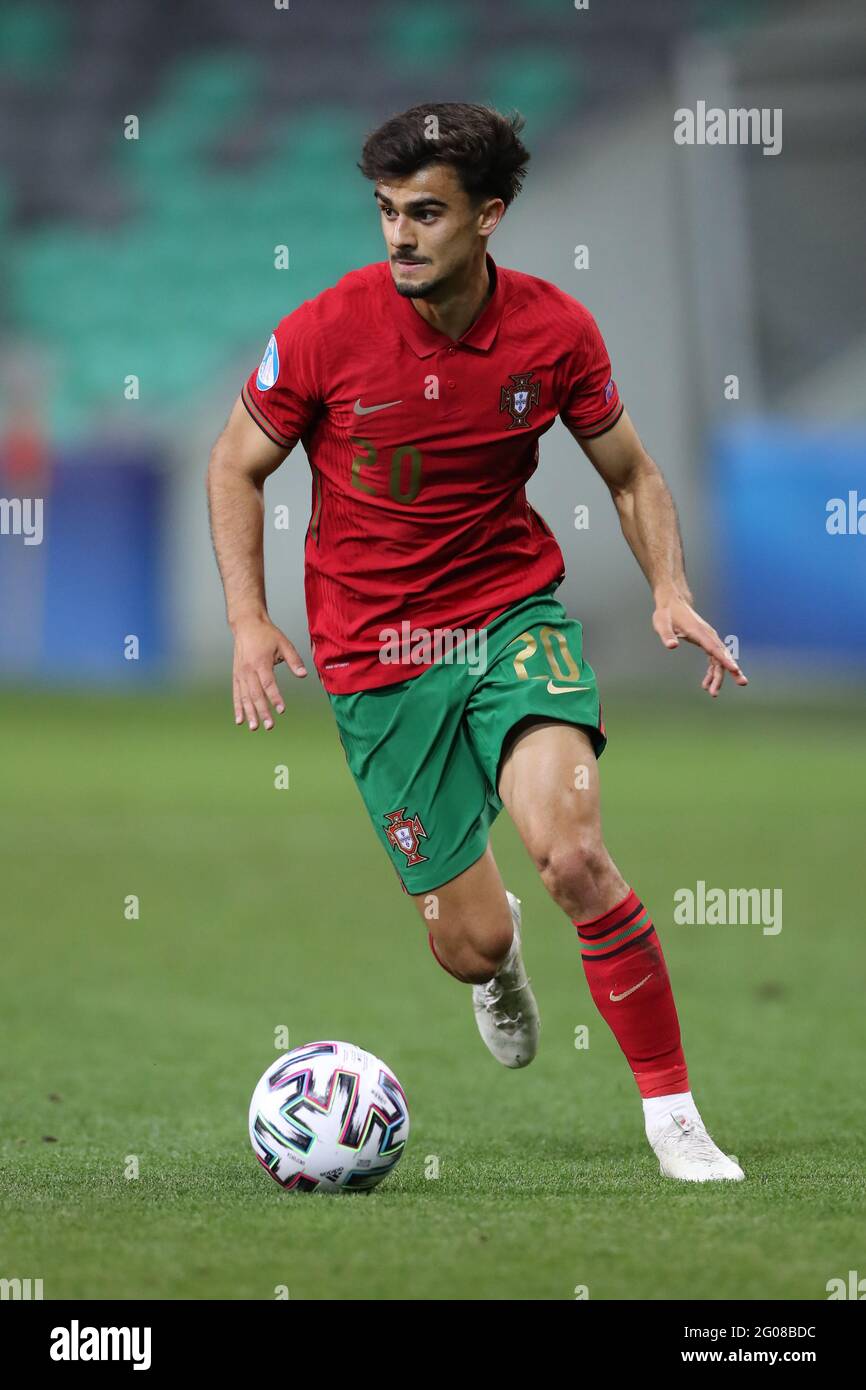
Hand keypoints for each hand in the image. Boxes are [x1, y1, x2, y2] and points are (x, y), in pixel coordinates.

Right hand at [231, 614, 306, 728]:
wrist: (246, 625)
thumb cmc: (267, 634)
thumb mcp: (284, 643)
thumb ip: (294, 660)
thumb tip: (303, 675)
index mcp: (261, 662)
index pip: (268, 684)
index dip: (275, 698)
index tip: (281, 710)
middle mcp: (248, 670)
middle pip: (255, 694)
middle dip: (262, 711)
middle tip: (269, 726)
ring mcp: (240, 674)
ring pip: (245, 697)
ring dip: (250, 713)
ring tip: (254, 727)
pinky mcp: (236, 675)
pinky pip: (237, 694)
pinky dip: (238, 708)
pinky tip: (240, 720)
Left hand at [652, 592, 747, 696]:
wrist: (673, 603)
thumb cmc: (667, 614)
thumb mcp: (661, 623)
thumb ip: (666, 635)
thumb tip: (672, 646)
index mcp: (699, 632)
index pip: (714, 648)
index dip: (725, 659)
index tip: (735, 669)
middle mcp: (708, 635)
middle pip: (722, 655)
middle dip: (730, 671)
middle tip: (740, 684)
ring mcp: (709, 638)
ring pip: (719, 659)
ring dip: (719, 676)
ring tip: (713, 693)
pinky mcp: (706, 641)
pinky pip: (714, 658)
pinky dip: (712, 671)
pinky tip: (706, 684)